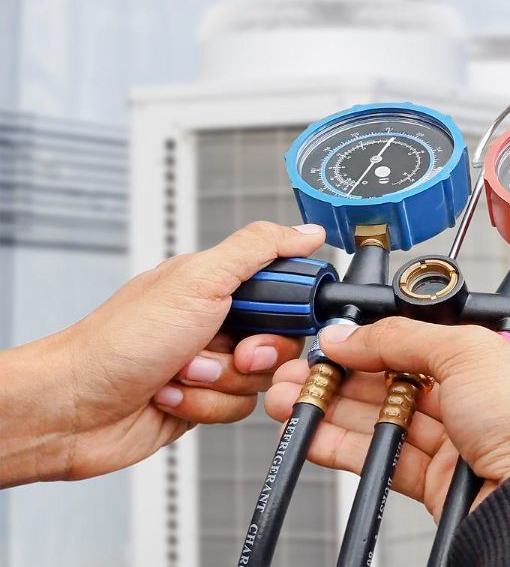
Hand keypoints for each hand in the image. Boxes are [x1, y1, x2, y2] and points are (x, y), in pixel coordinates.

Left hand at [0, 221, 325, 486]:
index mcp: (216, 284)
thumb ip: (258, 249)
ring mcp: (208, 363)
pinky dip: (205, 405)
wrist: (73, 407)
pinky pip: (238, 408)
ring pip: (260, 378)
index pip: (286, 289)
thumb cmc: (119, 341)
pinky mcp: (202, 400)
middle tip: (227, 350)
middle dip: (254, 352)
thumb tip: (306, 231)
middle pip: (281, 339)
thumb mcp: (198, 280)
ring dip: (220, 381)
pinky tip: (170, 394)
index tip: (270, 318)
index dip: (288, 309)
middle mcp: (215, 321)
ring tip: (180, 373)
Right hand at [264, 317, 509, 516]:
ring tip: (289, 397)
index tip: (335, 340)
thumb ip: (406, 338)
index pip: (424, 344)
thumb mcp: (470, 351)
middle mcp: (482, 401)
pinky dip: (344, 446)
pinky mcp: (440, 485)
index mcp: (499, 361)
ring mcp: (461, 445)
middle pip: (398, 383)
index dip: (377, 342)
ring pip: (385, 421)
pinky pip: (383, 459)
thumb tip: (356, 334)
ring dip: (334, 408)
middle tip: (301, 369)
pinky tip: (313, 432)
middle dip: (345, 374)